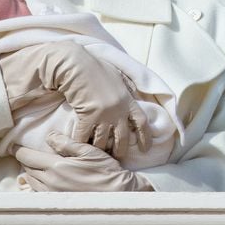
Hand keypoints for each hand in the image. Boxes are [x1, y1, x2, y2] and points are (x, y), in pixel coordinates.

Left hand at [13, 131, 153, 191]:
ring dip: (31, 172)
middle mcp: (50, 182)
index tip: (15, 145)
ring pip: (31, 181)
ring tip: (36, 164)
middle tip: (28, 152)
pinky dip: (37, 184)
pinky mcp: (57, 202)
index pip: (27, 157)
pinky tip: (44, 179)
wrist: (116, 192)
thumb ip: (67, 143)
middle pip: (27, 169)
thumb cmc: (104, 169)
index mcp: (56, 166)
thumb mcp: (88, 150)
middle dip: (26, 159)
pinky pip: (38, 192)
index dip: (19, 150)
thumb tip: (49, 136)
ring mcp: (52, 194)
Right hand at [37, 41, 151, 156]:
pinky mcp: (87, 117)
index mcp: (128, 100)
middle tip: (117, 157)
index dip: (145, 136)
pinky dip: (81, 144)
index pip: (142, 122)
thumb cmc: (97, 68)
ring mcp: (103, 115)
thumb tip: (134, 92)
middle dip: (120, 150)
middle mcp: (118, 111)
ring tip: (97, 155)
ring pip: (103, 142)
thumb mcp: (119, 76)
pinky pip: (84, 138)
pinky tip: (79, 148)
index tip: (146, 148)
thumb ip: (128, 87)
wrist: (78, 66)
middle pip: (123, 138)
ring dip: (100, 150)